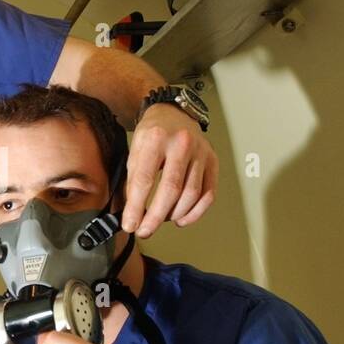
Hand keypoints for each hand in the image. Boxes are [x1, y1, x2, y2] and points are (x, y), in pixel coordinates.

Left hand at [122, 105, 216, 236]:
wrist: (175, 113)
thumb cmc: (153, 133)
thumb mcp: (135, 149)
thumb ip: (133, 180)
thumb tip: (132, 213)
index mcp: (156, 139)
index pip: (145, 180)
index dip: (137, 207)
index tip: (130, 224)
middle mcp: (182, 144)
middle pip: (171, 190)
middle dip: (156, 217)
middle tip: (145, 230)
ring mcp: (201, 153)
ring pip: (191, 194)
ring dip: (174, 215)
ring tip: (161, 220)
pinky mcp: (213, 161)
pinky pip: (208, 194)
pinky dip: (195, 212)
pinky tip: (181, 218)